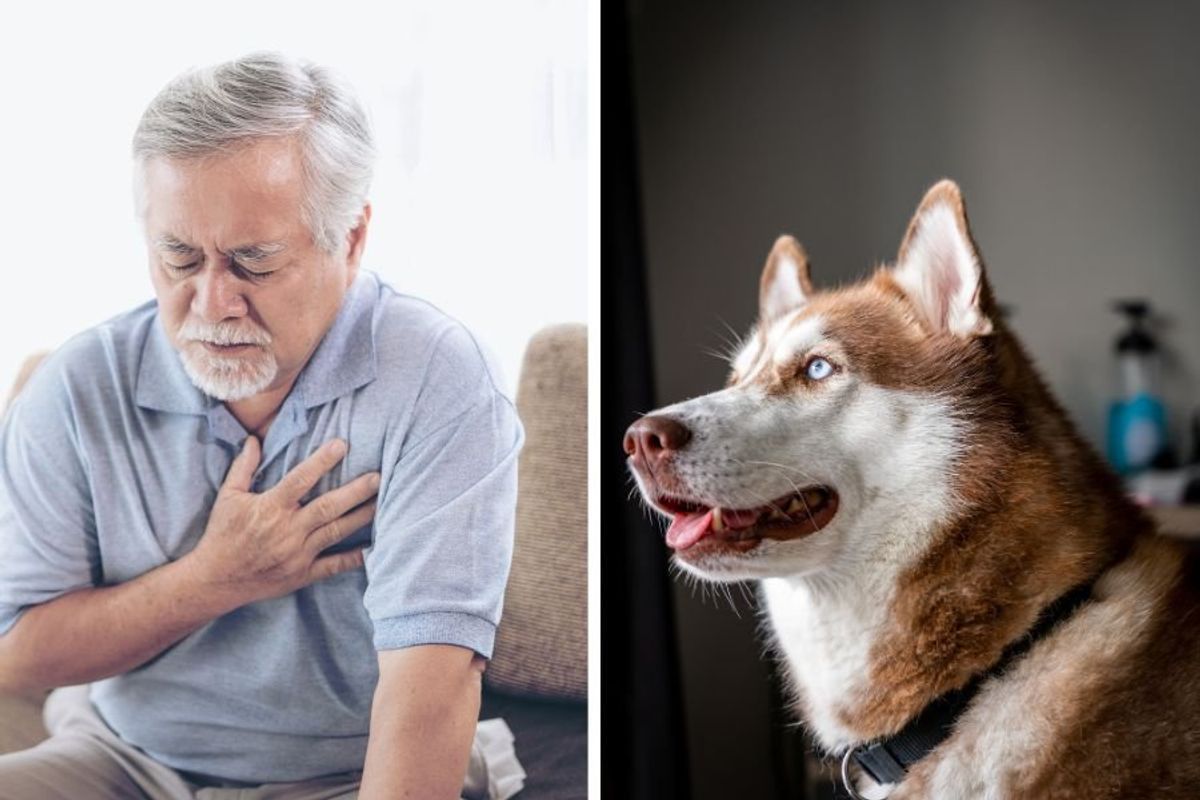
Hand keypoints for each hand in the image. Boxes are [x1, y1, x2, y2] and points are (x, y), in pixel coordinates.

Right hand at [189, 436, 379, 605]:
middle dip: (355, 491)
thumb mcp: (228, 497)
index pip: (300, 479)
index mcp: (270, 508)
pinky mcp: (302, 574)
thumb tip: (253, 439)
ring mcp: (297, 554)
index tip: (342, 444)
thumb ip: (243, 467)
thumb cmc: (222, 535)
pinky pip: (333, 566)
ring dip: (361, 516)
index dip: (322, 461)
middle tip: (378, 477)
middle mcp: (287, 530)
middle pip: (328, 507)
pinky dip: (353, 558)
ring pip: (336, 532)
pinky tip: (373, 548)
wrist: (215, 580)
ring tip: (382, 502)